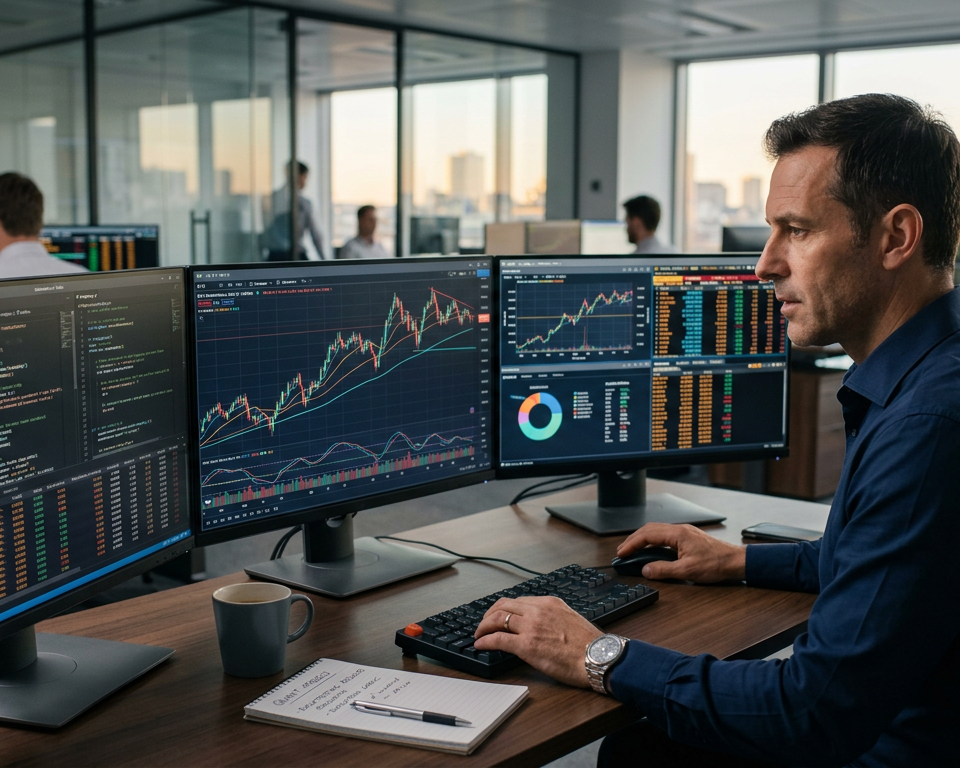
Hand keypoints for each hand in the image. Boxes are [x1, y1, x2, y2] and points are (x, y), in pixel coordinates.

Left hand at [473, 596, 601, 687]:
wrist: (598, 657)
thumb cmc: (590, 645)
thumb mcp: (570, 619)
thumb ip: (553, 618)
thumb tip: (541, 626)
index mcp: (549, 603)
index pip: (518, 600)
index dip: (503, 608)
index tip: (498, 615)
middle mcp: (538, 610)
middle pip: (503, 606)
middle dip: (489, 614)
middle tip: (483, 624)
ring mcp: (531, 626)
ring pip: (497, 619)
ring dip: (483, 626)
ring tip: (479, 634)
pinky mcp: (526, 645)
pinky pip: (498, 639)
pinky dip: (485, 641)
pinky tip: (481, 645)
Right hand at [617, 522, 746, 582]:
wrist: (735, 561)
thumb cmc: (716, 564)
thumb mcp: (687, 571)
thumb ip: (664, 570)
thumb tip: (646, 570)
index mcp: (677, 534)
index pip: (647, 535)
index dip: (631, 544)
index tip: (621, 553)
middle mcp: (680, 530)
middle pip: (649, 530)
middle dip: (633, 540)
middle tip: (622, 551)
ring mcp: (684, 533)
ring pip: (657, 532)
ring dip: (643, 540)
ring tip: (633, 550)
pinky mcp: (688, 538)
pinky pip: (665, 536)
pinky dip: (653, 542)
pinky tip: (651, 551)